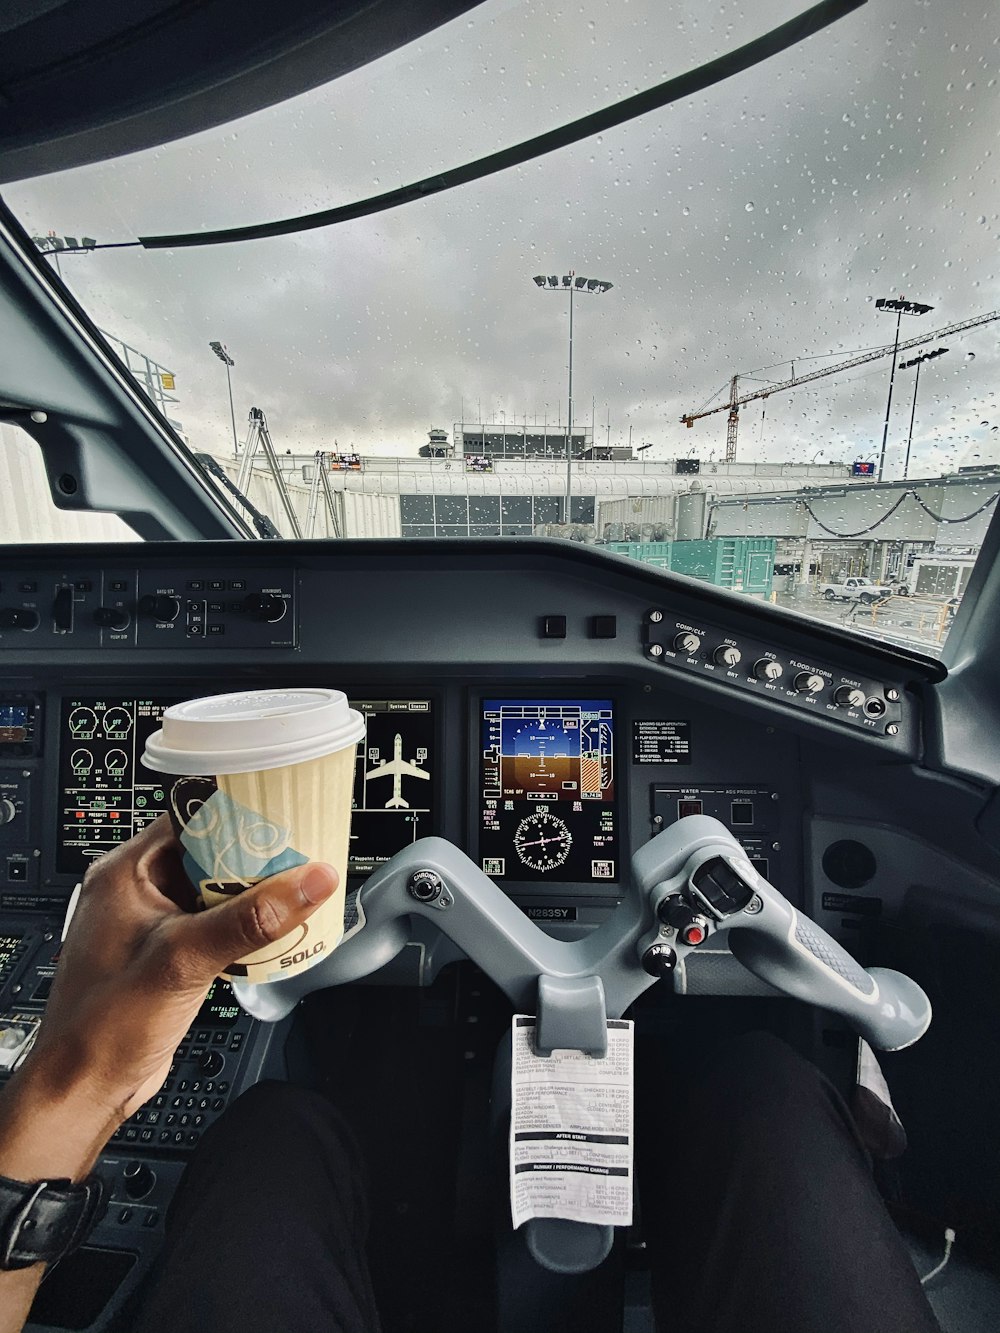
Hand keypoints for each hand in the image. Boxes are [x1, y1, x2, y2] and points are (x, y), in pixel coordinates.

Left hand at [0, 814, 337, 1174]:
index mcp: (126, 873)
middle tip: (301, 854)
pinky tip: (275, 931)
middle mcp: (139, 891)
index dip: (238, 811)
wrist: (84, 1089)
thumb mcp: (184, 959)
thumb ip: (249, 919)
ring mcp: (156, 923)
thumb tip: (307, 881)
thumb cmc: (101, 1026)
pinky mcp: (171, 953)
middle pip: (211, 851)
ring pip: (218, 888)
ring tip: (298, 889)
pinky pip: (217, 922)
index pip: (191, 816)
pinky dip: (246, 923)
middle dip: (257, 856)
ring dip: (255, 892)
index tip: (282, 810)